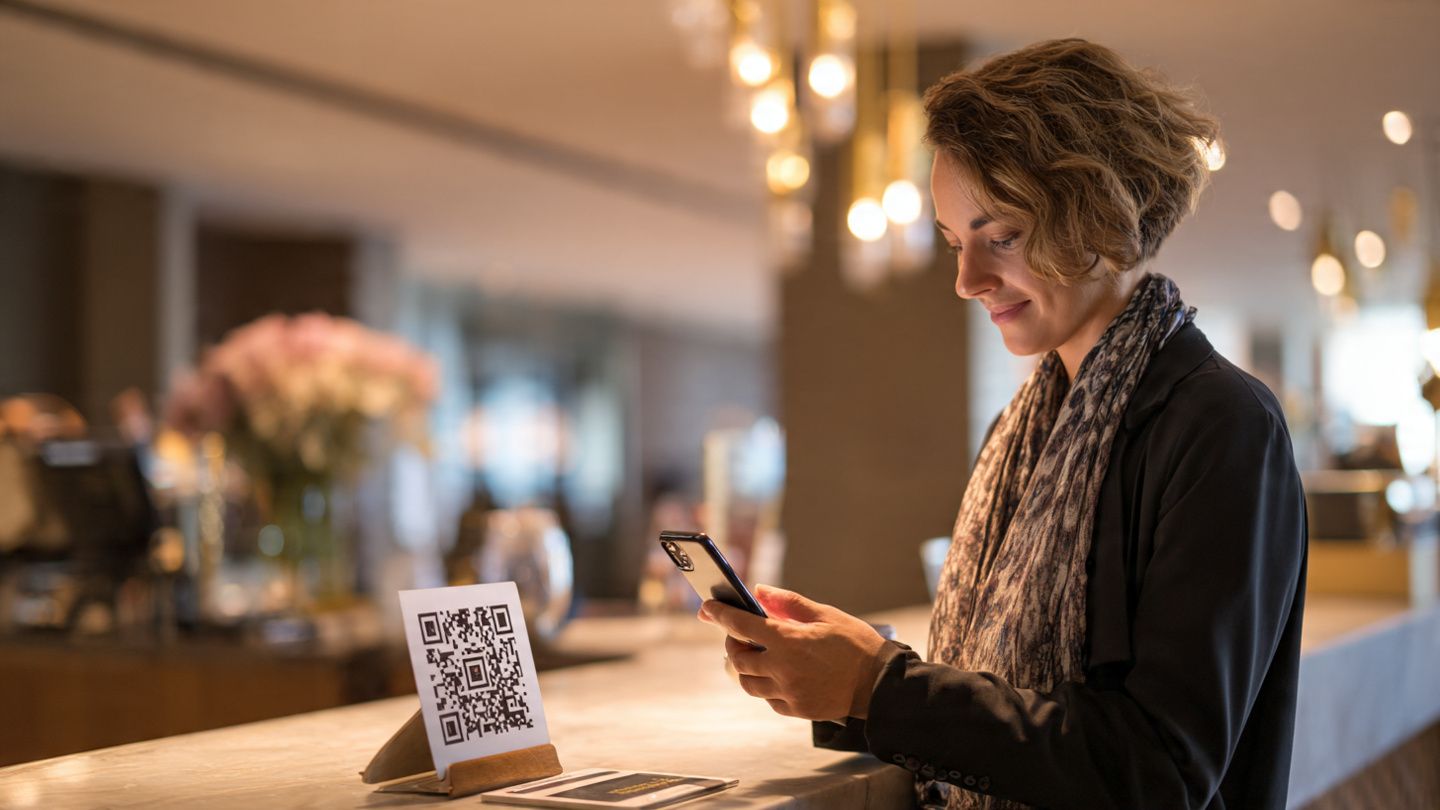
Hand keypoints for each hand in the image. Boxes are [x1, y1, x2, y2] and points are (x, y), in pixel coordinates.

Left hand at [698, 585, 887, 720]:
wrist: (880, 683)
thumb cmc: (854, 643)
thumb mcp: (824, 614)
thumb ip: (788, 603)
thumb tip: (759, 591)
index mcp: (788, 640)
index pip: (740, 625)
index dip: (720, 615)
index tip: (707, 608)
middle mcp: (782, 669)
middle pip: (738, 658)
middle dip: (732, 643)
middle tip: (739, 634)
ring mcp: (787, 692)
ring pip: (748, 682)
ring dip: (745, 667)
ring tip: (756, 656)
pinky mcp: (796, 709)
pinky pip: (767, 698)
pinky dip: (765, 685)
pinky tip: (777, 674)